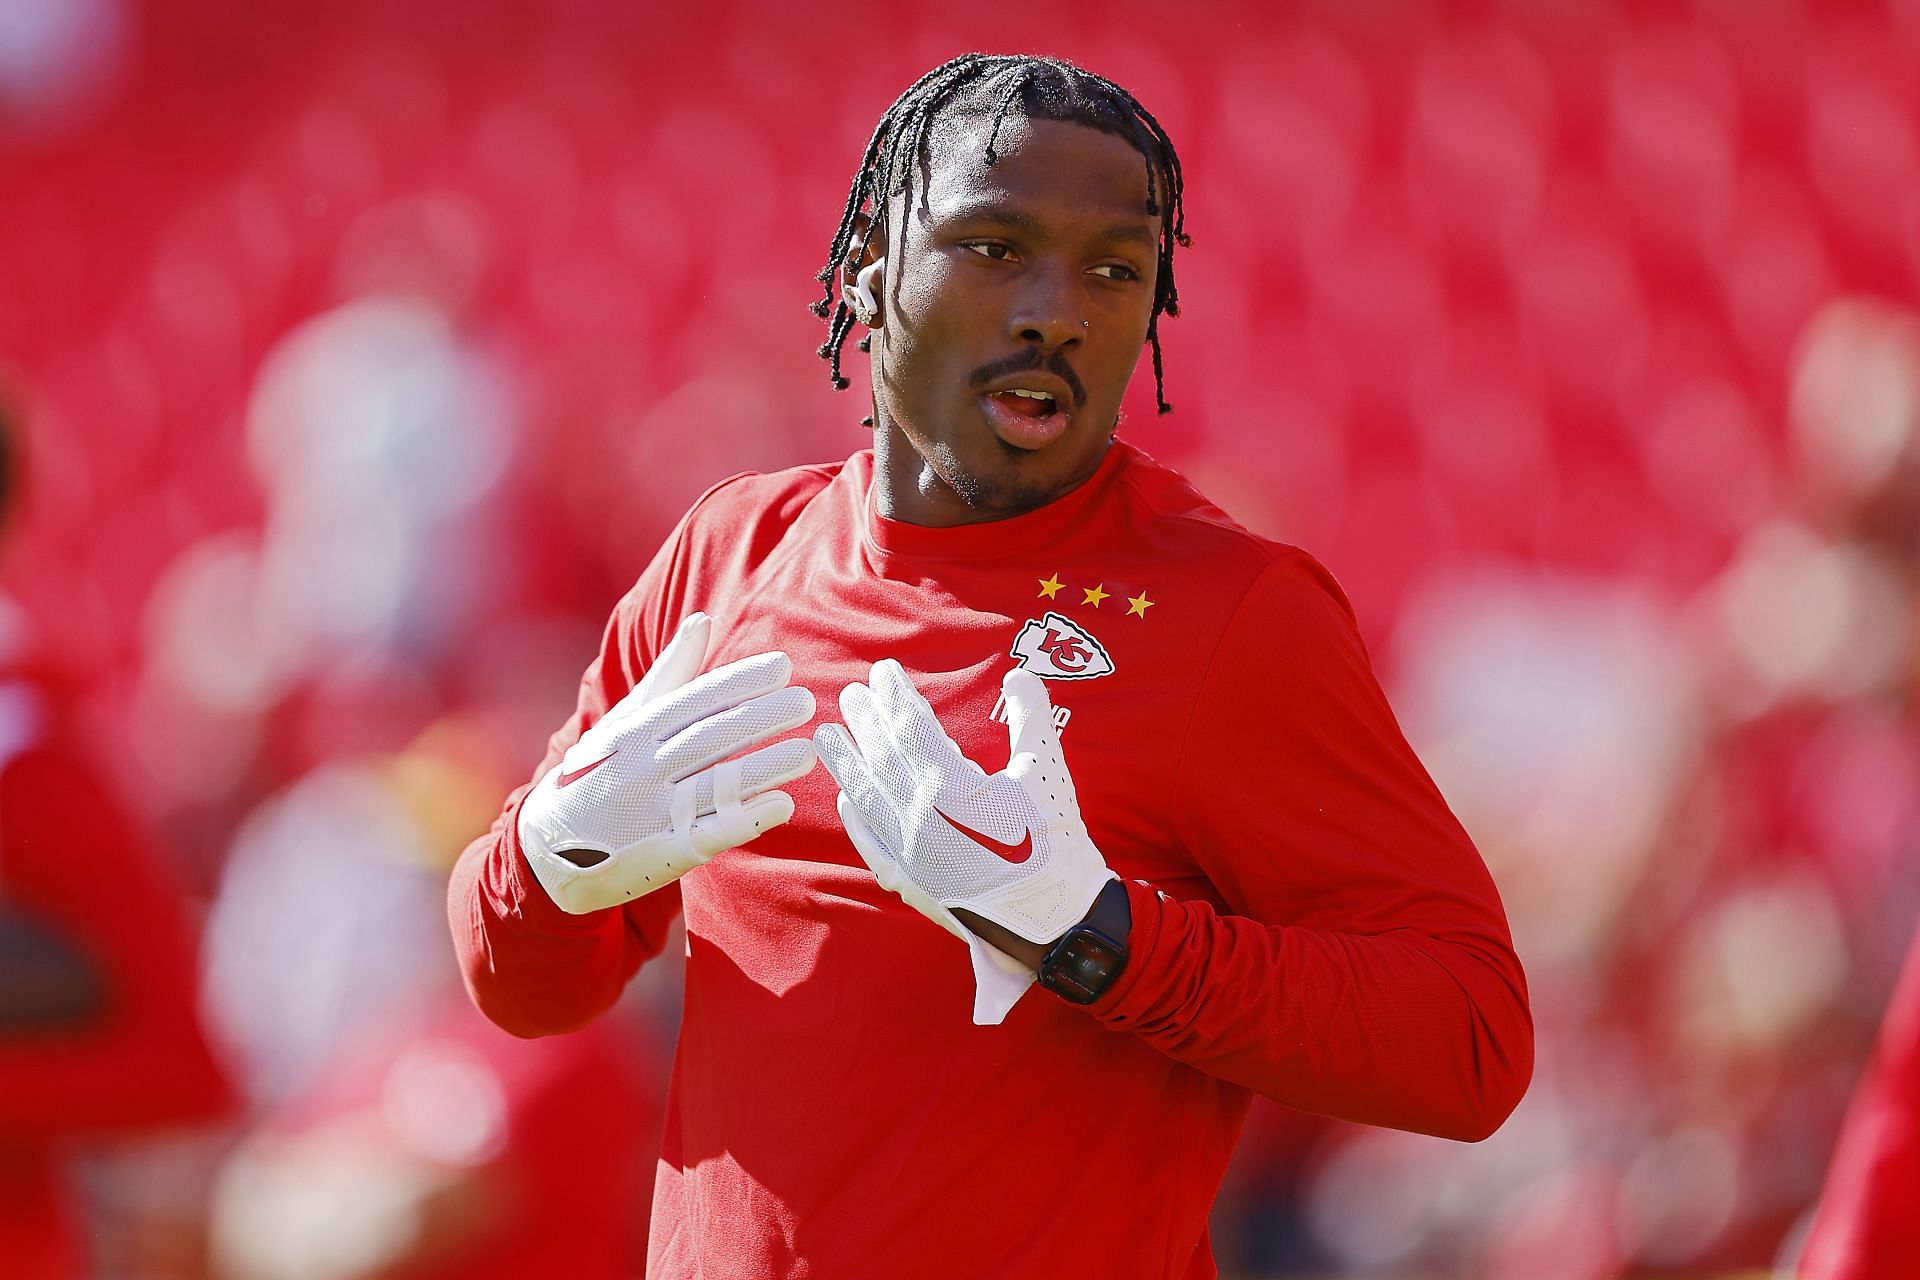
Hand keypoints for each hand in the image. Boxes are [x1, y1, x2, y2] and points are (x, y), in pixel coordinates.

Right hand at [518, 612, 815, 913]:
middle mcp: (642, 768)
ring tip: (807, 752)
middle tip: (807, 702)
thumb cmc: (602, 768)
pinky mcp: (665, 854)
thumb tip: (703, 619)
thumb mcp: (626, 719)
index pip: (695, 701)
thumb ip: (671, 672)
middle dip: (760, 718)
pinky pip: (709, 834)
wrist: (550, 846)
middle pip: (709, 738)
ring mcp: (652, 813)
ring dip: (763, 769)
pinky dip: (746, 819)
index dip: (740, 683)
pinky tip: (782, 804)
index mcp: (635, 731)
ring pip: (714, 786)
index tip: (783, 667)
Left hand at [814, 660, 1114, 1022]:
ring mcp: (909, 853)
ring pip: (866, 797)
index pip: (912, 728)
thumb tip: (1020, 674)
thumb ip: (1031, 718)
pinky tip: (845, 800)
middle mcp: (920, 818)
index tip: (884, 671)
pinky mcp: (911, 882)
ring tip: (826, 734)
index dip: (896, 695)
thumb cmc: (1055, 843)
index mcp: (951, 787)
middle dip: (866, 721)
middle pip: (882, 757)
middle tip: (853, 692)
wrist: (1056, 921)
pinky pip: (871, 843)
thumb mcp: (1048, 771)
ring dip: (845, 763)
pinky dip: (855, 818)